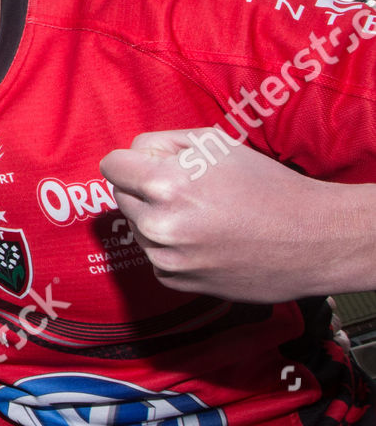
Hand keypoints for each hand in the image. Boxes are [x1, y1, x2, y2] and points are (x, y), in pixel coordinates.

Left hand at [101, 128, 374, 301]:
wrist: (313, 240)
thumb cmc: (268, 186)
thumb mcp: (215, 144)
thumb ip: (164, 143)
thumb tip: (134, 154)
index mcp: (165, 184)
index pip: (111, 166)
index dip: (131, 161)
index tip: (148, 164)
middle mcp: (159, 224)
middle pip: (122, 195)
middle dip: (145, 188)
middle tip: (189, 188)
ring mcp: (167, 258)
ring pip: (137, 226)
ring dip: (158, 218)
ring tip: (204, 215)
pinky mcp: (177, 282)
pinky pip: (155, 255)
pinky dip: (172, 247)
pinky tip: (207, 239)